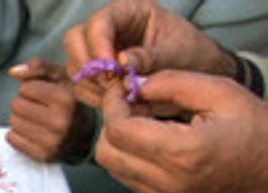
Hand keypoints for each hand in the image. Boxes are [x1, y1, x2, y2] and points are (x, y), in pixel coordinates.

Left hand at [7, 58, 95, 161]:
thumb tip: (12, 72)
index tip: (44, 94)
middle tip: (39, 108)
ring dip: (20, 118)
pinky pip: (12, 139)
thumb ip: (38, 67)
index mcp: (66, 100)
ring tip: (36, 120)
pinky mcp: (43, 156)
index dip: (31, 88)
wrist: (84, 135)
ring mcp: (52, 141)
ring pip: (12, 122)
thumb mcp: (61, 77)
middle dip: (23, 103)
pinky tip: (32, 132)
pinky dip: (17, 134)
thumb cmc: (70, 100)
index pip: (25, 88)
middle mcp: (60, 122)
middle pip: (16, 105)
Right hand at [63, 0, 236, 107]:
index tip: (111, 70)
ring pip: (74, 65)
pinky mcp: (96, 75)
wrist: (197, 78)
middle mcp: (108, 29)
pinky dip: (94, 97)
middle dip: (88, 65)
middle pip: (74, 39)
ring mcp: (98, 52)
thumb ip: (151, 56)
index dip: (98, 44)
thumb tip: (122, 60)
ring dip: (92, 84)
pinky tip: (117, 101)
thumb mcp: (179, 54)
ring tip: (120, 94)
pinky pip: (80, 86)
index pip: (99, 22)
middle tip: (111, 84)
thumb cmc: (192, 57)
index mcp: (130, 12)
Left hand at [95, 71, 267, 192]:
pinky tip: (155, 145)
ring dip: (120, 143)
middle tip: (132, 106)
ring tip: (145, 124)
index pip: (119, 131)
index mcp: (183, 153)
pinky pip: (130, 182)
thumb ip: (172, 83)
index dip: (113, 105)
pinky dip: (133, 161)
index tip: (121, 89)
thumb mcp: (220, 91)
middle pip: (106, 153)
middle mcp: (169, 183)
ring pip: (114, 170)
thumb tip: (134, 83)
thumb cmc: (255, 128)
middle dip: (112, 124)